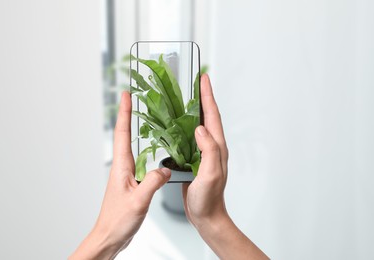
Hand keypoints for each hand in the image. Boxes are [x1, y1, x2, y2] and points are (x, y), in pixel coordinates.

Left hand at [70, 91, 170, 259]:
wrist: (110, 236)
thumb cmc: (117, 221)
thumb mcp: (138, 201)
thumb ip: (152, 182)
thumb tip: (165, 169)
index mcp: (122, 167)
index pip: (122, 133)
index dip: (124, 112)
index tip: (126, 95)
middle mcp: (123, 167)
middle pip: (124, 134)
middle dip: (128, 114)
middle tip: (133, 97)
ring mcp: (127, 174)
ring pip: (132, 146)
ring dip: (134, 129)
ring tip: (142, 116)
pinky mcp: (132, 183)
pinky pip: (140, 161)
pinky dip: (145, 150)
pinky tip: (153, 151)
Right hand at [183, 74, 267, 258]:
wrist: (205, 215)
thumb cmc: (209, 198)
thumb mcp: (211, 174)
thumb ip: (209, 150)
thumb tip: (200, 128)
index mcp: (217, 146)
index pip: (213, 115)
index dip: (208, 95)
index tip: (203, 78)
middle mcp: (211, 146)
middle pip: (206, 116)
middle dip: (201, 97)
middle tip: (192, 82)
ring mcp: (202, 153)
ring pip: (197, 125)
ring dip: (191, 110)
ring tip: (181, 97)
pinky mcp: (193, 159)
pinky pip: (188, 138)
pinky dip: (182, 126)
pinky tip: (173, 124)